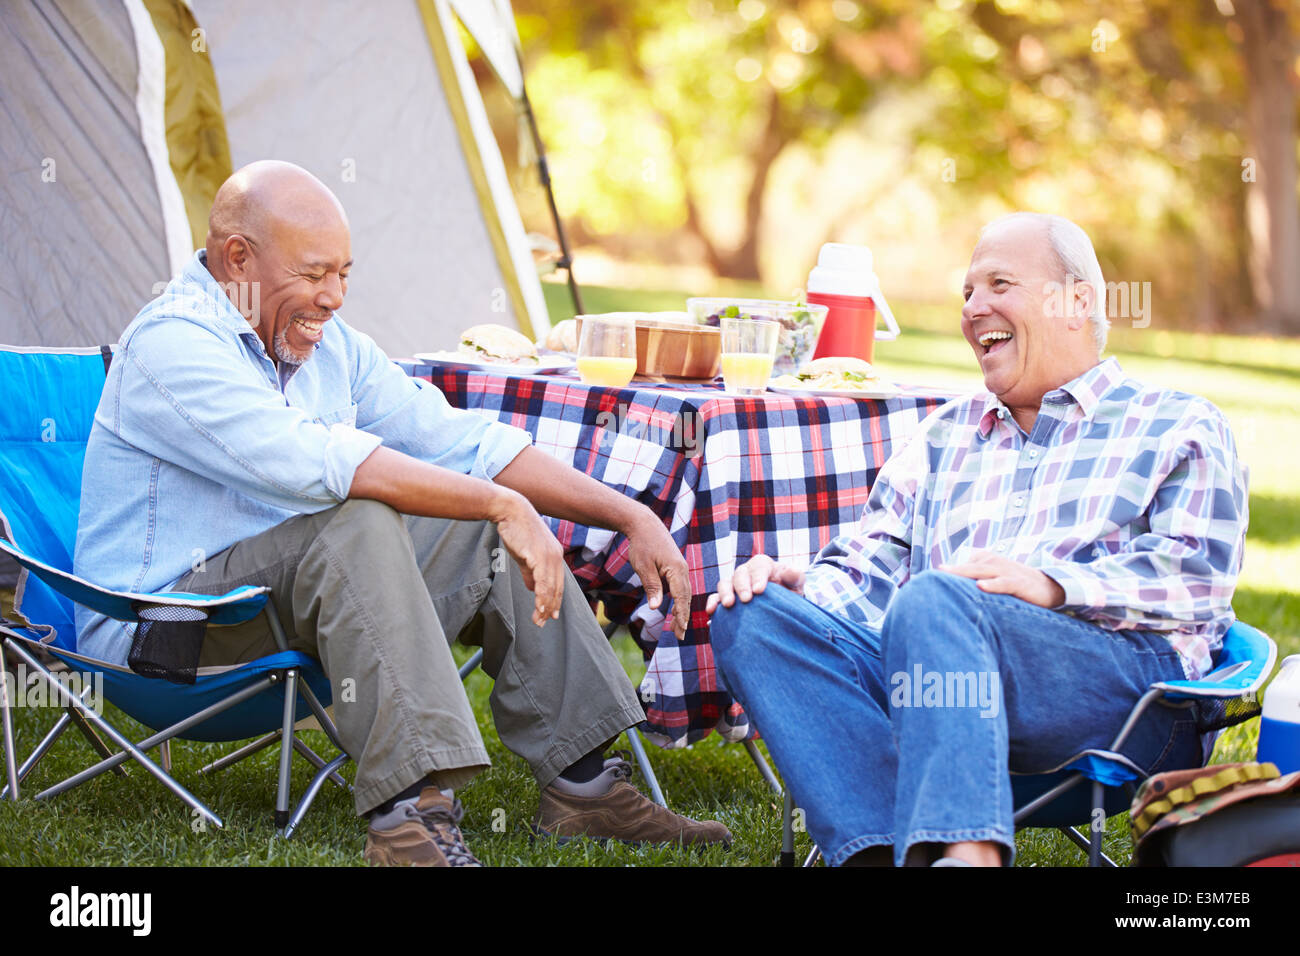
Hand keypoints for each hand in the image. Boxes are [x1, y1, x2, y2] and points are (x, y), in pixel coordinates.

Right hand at [490, 488, 567, 626]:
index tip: (550, 614)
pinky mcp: (539, 556)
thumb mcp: (525, 555)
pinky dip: (542, 596)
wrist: (511, 511)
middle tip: (542, 622)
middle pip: (556, 588)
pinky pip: (543, 581)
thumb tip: (533, 589)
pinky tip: (539, 607)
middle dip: (550, 607)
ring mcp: (549, 556)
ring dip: (544, 606)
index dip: (555, 600)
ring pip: (550, 588)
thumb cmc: (516, 531)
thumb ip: (530, 572)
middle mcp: (556, 557)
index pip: (558, 583)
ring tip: (538, 620)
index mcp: (555, 556)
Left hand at [624, 509, 690, 639]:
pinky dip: (680, 600)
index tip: (680, 631)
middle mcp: (682, 569)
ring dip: (682, 610)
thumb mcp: (643, 567)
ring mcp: (681, 568)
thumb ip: (652, 587)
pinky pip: (681, 587)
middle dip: (683, 617)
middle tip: (680, 636)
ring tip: (679, 627)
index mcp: (676, 570)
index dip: (681, 615)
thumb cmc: (642, 545)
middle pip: (686, 598)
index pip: (681, 598)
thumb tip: (656, 607)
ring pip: (684, 593)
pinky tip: (676, 609)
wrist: (645, 524)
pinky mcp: (676, 567)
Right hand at [706, 554, 804, 615]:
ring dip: (724, 593)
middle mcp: (746, 572)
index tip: (760, 591)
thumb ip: (795, 576)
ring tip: (728, 605)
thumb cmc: (789, 589)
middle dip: (741, 586)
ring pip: (724, 584)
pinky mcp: (726, 597)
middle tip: (746, 600)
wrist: (782, 603)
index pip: (758, 567)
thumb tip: (789, 571)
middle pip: (739, 574)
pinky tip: (711, 613)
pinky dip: (712, 604)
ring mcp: (734, 584)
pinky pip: (715, 598)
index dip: (758, 577)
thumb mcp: (796, 582)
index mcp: (762, 565)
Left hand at [939, 552, 1064, 608]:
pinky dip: (993, 584)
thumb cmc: (1015, 585)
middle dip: (949, 572)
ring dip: (964, 574)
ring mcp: (1006, 571)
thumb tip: (947, 593)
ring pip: (981, 571)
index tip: (926, 583)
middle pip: (966, 568)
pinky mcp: (1019, 583)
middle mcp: (993, 562)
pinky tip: (981, 587)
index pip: (960, 567)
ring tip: (947, 576)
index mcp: (984, 560)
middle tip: (929, 578)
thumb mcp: (992, 580)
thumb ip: (972, 581)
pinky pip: (1004, 582)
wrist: (1050, 587)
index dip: (945, 575)